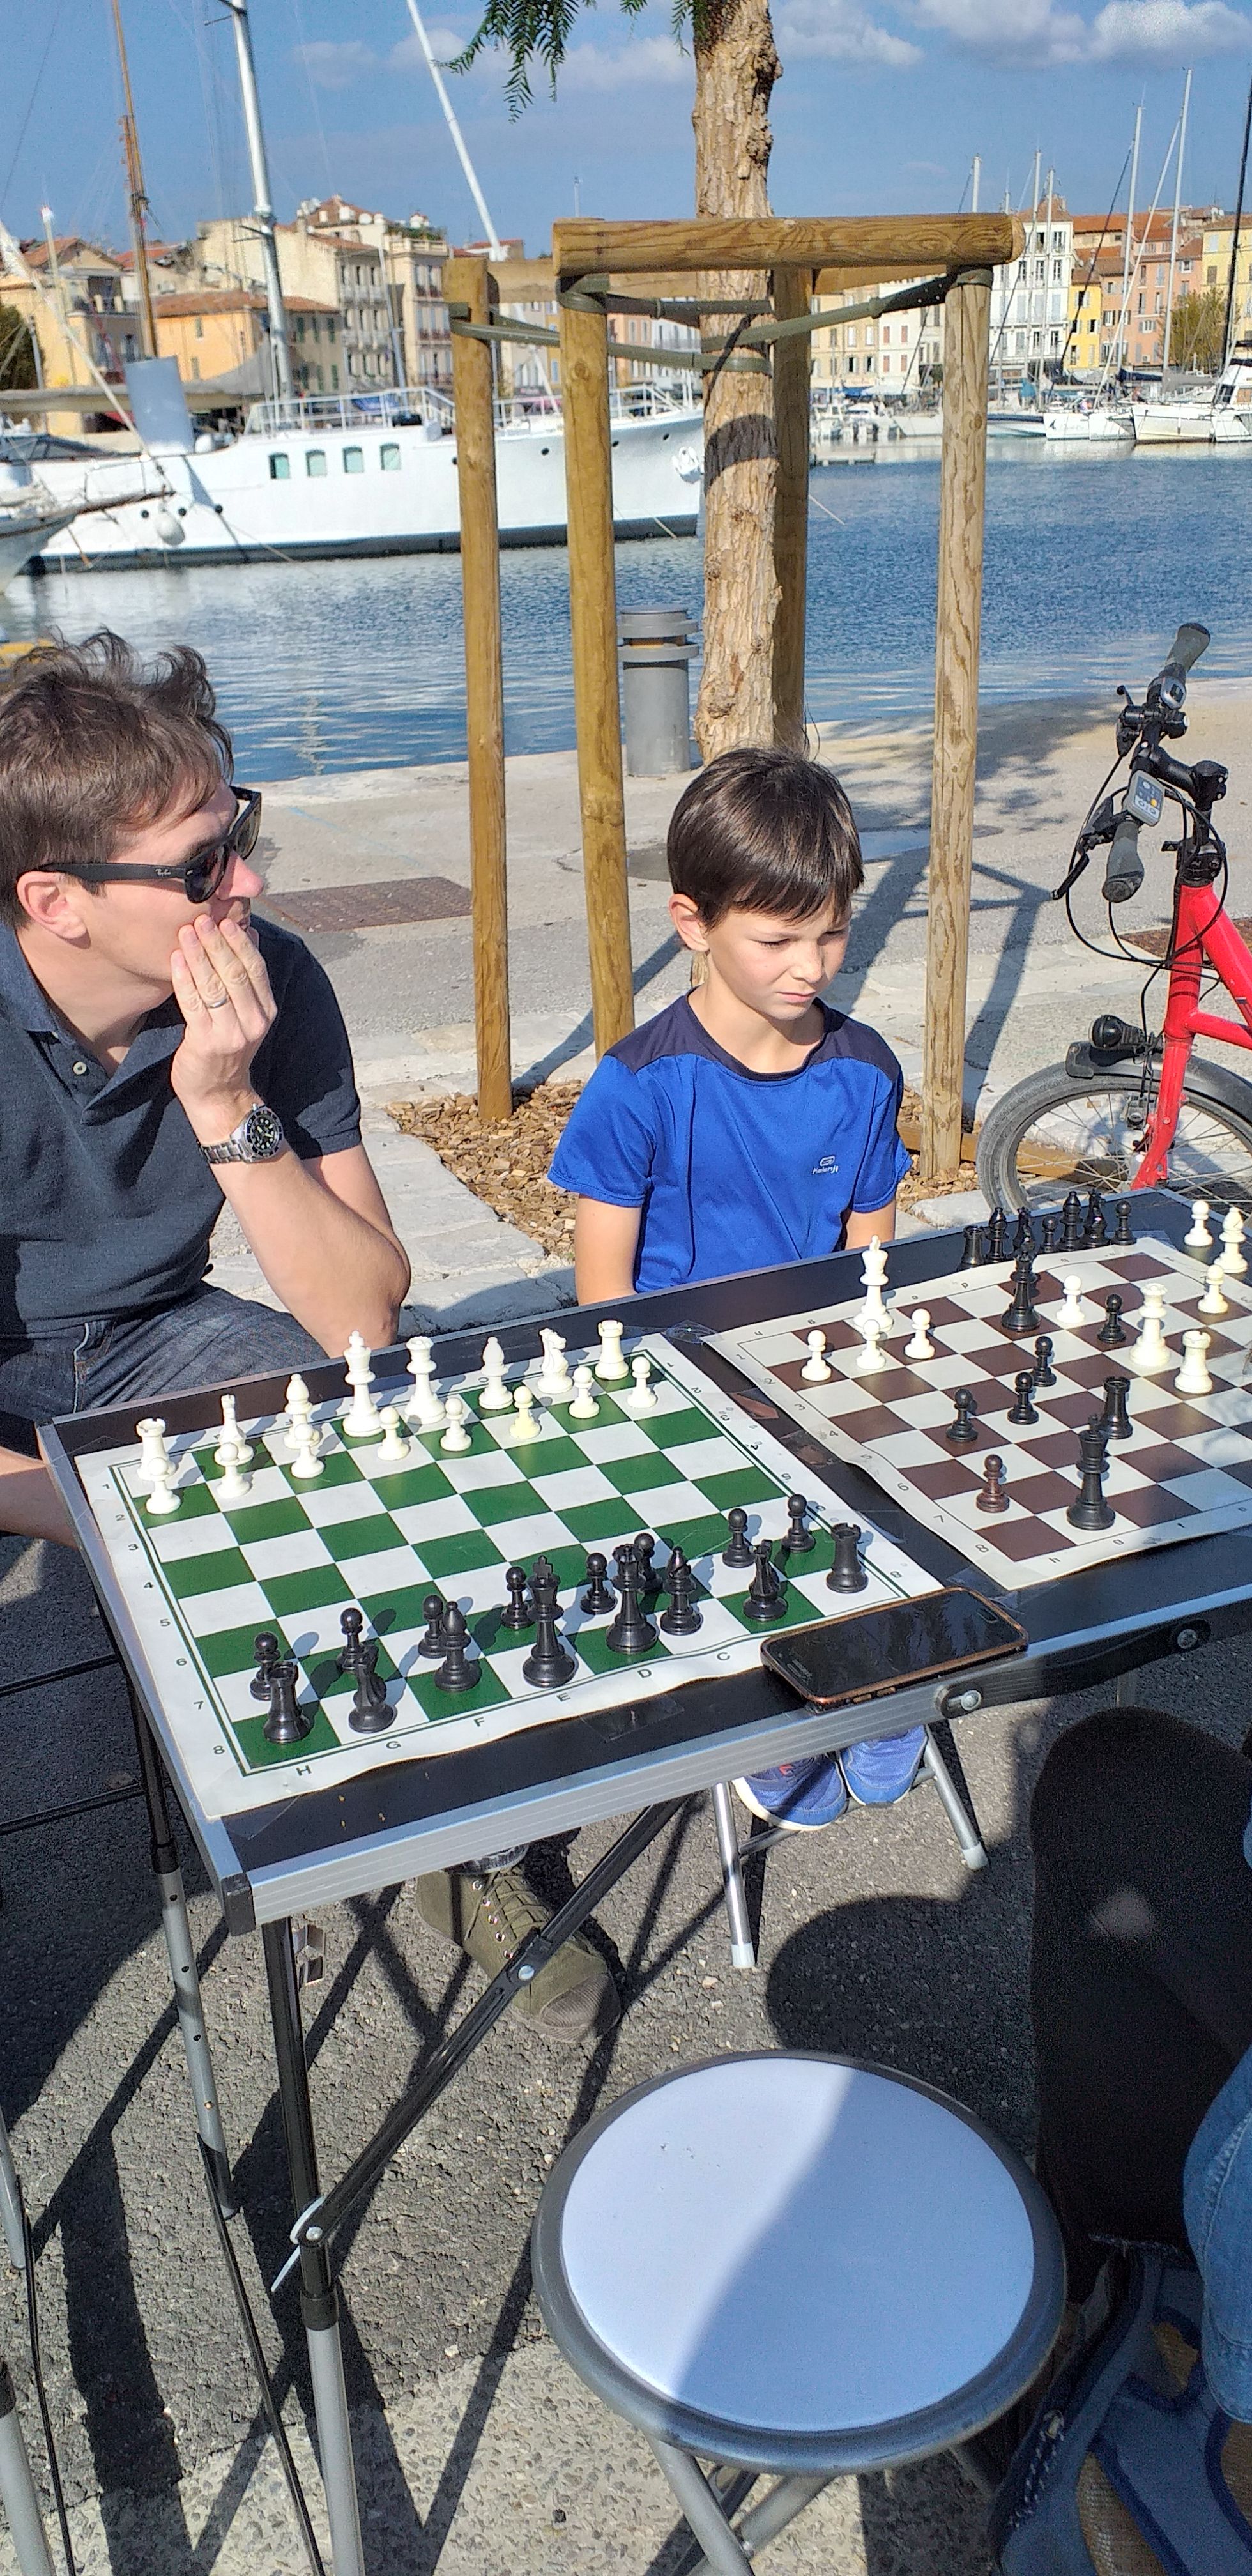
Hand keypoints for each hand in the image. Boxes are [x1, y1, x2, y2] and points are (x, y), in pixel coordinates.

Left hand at [169, 914, 277, 1140]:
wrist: (219, 1095)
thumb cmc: (227, 1050)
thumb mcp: (246, 1015)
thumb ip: (248, 980)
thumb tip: (249, 935)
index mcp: (266, 1011)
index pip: (256, 968)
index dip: (240, 942)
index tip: (224, 920)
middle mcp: (253, 1022)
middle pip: (235, 973)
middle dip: (217, 942)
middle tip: (201, 918)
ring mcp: (230, 1033)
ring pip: (214, 985)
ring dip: (198, 954)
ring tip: (185, 932)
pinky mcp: (206, 1042)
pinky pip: (193, 1003)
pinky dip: (184, 978)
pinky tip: (175, 959)